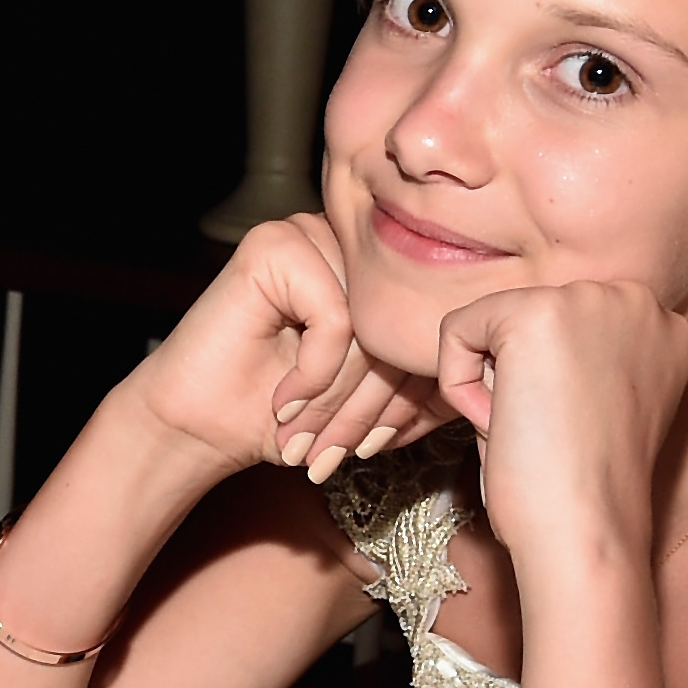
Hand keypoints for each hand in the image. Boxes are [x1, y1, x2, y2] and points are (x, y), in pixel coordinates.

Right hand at [121, 213, 453, 487]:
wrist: (199, 425)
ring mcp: (308, 235)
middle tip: (338, 452)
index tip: (376, 446)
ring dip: (339, 395)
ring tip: (305, 433)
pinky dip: (314, 371)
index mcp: (368, 270)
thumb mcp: (365, 396)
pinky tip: (282, 399)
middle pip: (395, 326)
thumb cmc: (279, 414)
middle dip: (370, 404)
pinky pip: (336, 317)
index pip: (418, 327)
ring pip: (369, 324)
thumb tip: (489, 377)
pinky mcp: (276, 245)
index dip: (406, 395)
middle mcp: (342, 242)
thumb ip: (416, 375)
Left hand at [428, 279, 687, 585]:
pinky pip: (457, 330)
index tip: (571, 433)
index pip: (566, 328)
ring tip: (529, 431)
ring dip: (492, 385)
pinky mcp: (535, 313)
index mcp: (662, 326)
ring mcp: (588, 300)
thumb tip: (517, 338)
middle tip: (547, 435)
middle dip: (519, 380)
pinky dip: (457, 385)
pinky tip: (499, 423)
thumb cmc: (583, 487)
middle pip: (528, 319)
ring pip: (491, 323)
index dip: (549, 387)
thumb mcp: (595, 404)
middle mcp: (636, 300)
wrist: (586, 530)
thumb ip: (574, 358)